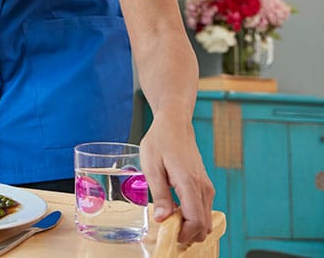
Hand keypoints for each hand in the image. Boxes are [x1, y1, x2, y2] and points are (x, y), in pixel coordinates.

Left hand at [140, 110, 214, 243]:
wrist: (175, 125)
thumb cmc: (160, 142)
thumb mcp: (152, 167)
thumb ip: (160, 195)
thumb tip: (162, 219)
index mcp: (189, 183)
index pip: (195, 220)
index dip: (183, 233)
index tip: (168, 234)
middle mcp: (203, 188)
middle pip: (204, 225)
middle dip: (188, 234)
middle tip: (167, 230)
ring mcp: (207, 187)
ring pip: (206, 220)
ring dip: (190, 227)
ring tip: (169, 219)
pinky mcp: (205, 186)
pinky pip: (203, 210)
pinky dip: (193, 217)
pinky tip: (176, 211)